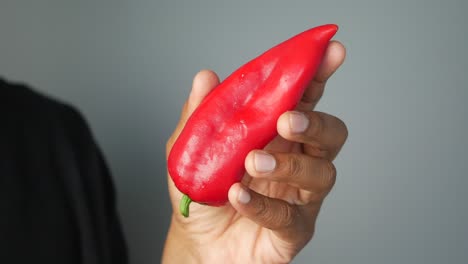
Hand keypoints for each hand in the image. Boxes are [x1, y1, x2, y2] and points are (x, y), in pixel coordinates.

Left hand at [163, 41, 346, 263]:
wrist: (197, 243)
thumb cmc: (202, 193)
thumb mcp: (190, 149)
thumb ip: (200, 115)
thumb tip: (206, 77)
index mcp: (277, 134)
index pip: (305, 99)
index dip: (319, 75)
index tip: (331, 53)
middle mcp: (297, 160)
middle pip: (332, 134)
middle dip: (316, 122)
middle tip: (287, 120)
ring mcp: (300, 196)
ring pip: (321, 174)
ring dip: (287, 165)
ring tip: (252, 163)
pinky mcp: (294, 230)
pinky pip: (290, 216)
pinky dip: (263, 204)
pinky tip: (239, 196)